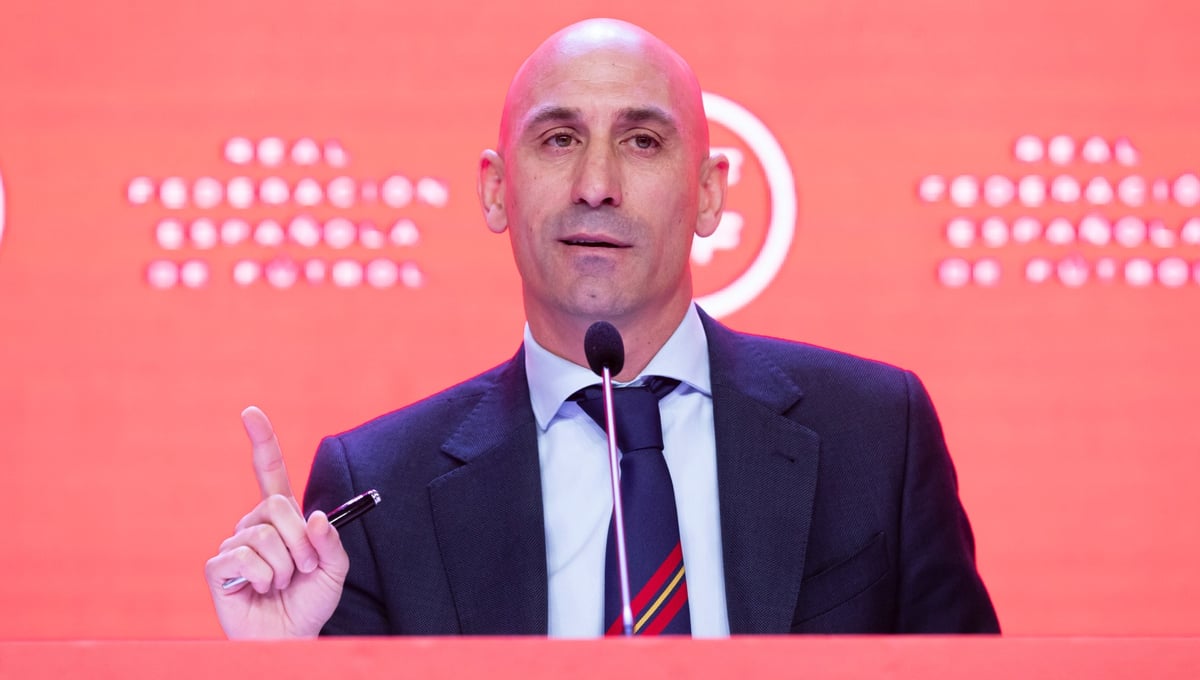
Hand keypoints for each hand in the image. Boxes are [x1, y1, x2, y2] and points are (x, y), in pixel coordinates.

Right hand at [204, 406, 348, 638]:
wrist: (292, 638)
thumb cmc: (310, 603)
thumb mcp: (334, 570)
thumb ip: (331, 542)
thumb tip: (317, 517)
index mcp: (281, 518)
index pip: (269, 472)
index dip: (261, 442)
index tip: (250, 413)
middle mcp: (253, 525)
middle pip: (277, 506)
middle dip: (301, 540)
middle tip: (305, 567)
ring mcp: (233, 544)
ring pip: (264, 535)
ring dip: (286, 565)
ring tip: (283, 583)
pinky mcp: (218, 567)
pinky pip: (245, 557)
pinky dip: (265, 577)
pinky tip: (262, 590)